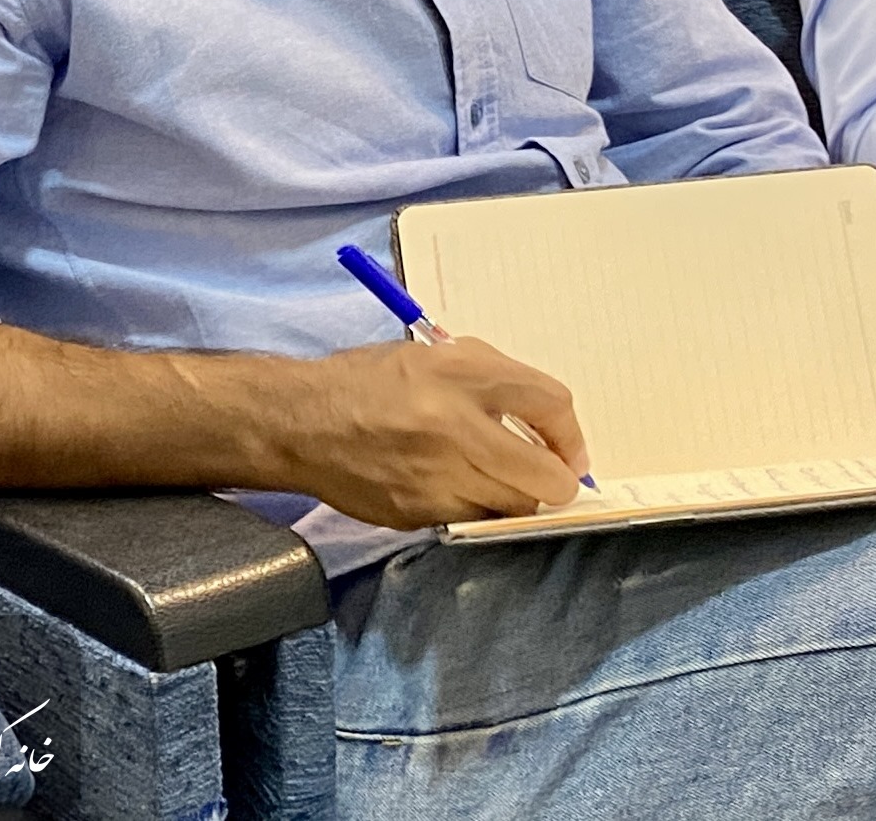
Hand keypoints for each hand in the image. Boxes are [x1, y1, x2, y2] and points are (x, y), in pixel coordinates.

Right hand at [262, 337, 591, 529]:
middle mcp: (454, 429)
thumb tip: (544, 419)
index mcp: (461, 376)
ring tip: (505, 478)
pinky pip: (472, 520)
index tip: (572, 450)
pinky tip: (463, 487)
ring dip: (519, 496)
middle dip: (556, 478)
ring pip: (512, 507)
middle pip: (543, 475)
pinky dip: (479, 507)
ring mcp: (436, 480)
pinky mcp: (418, 516)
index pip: (547, 402)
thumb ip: (493, 377)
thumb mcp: (437, 355)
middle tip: (552, 472)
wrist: (303, 423)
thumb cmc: (372, 379)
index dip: (570, 431)